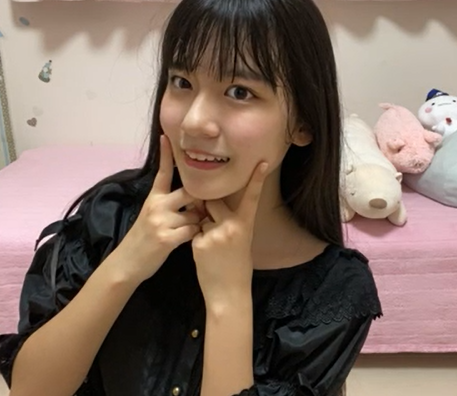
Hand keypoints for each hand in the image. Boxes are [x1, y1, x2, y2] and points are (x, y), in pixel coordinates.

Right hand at [114, 135, 202, 281]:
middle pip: (189, 192)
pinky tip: (190, 240)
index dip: (166, 155)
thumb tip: (187, 195)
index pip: (162, 172)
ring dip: (199, 222)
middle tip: (202, 210)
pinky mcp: (166, 238)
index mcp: (153, 198)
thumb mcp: (150, 215)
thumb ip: (166, 203)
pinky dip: (195, 235)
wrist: (127, 263)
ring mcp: (161, 221)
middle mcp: (156, 206)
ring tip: (192, 230)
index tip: (167, 136)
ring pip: (195, 214)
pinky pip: (192, 230)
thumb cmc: (142, 239)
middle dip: (200, 201)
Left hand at [192, 161, 269, 306]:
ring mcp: (215, 234)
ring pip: (202, 218)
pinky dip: (197, 241)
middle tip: (217, 231)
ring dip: (203, 227)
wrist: (228, 293)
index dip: (256, 179)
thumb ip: (232, 223)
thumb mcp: (242, 242)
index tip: (261, 162)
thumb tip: (216, 209)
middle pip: (215, 202)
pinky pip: (194, 233)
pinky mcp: (199, 243)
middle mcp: (231, 227)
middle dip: (210, 209)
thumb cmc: (237, 267)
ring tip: (213, 249)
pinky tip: (205, 256)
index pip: (251, 197)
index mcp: (245, 225)